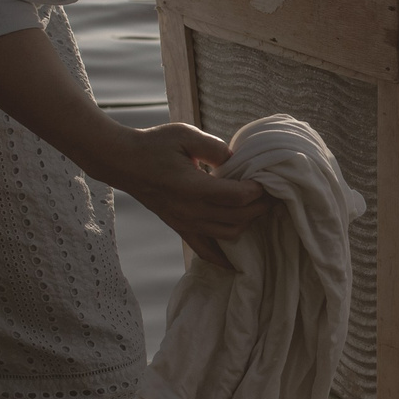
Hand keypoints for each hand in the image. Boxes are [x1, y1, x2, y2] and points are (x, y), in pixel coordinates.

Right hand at [87, 122, 268, 270]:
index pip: (236, 196)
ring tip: (259, 209)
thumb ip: (213, 147)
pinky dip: (223, 259)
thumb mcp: (184, 134)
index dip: (258, 191)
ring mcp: (185, 223)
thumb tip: (235, 161)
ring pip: (228, 233)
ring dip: (248, 223)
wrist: (124, 162)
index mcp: (192, 187)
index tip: (268, 180)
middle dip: (260, 207)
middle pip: (238, 217)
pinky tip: (237, 264)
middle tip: (274, 193)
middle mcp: (190, 210)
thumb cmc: (154, 145)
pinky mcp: (180, 228)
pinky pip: (205, 251)